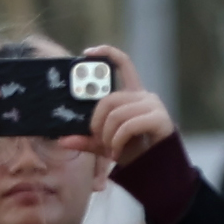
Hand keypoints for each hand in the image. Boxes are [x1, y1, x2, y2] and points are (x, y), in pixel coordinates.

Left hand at [81, 47, 177, 167]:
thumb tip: (63, 140)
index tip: (87, 53)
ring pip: (117, 114)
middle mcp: (144, 96)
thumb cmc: (134, 152)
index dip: (107, 54)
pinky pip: (128, 125)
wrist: (157, 170)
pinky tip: (118, 153)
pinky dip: (118, 141)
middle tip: (99, 140)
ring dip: (108, 137)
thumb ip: (87, 140)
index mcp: (132, 95)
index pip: (123, 64)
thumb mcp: (105, 144)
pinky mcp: (160, 119)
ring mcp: (153, 106)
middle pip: (109, 99)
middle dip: (97, 122)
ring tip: (111, 151)